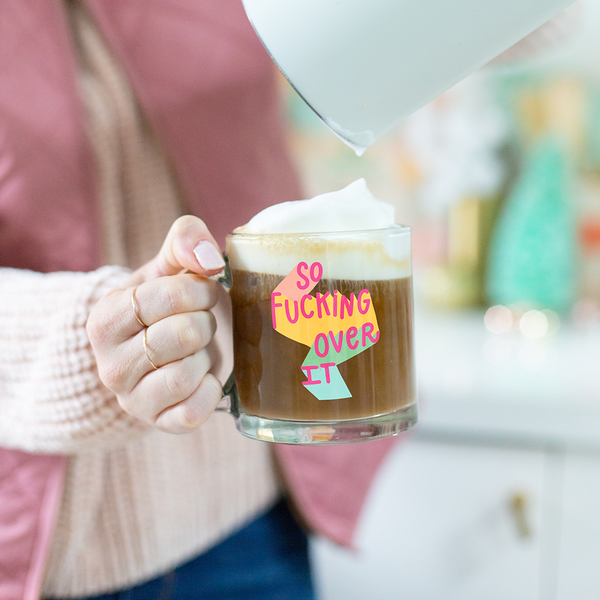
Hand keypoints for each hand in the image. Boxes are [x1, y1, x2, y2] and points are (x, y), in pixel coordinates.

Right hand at [87, 216, 232, 433]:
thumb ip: (185, 241)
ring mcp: (132, 399)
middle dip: (204, 323)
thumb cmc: (168, 305)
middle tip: (199, 322)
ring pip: (187, 375)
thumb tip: (208, 258)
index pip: (168, 297)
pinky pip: (193, 412)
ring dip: (205, 357)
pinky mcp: (159, 422)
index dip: (199, 290)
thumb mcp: (169, 267)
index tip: (202, 291)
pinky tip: (203, 376)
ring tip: (195, 350)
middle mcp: (109, 363)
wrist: (162, 349)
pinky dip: (210, 391)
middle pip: (183, 335)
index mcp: (106, 318)